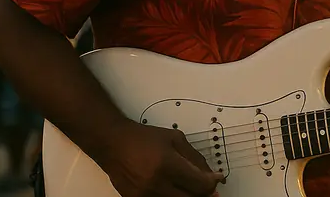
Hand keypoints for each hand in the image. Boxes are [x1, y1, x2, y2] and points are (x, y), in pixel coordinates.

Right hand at [95, 121, 224, 196]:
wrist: (113, 144)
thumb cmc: (143, 138)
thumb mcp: (175, 139)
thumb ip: (196, 158)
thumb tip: (211, 176)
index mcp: (167, 165)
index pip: (200, 185)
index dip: (212, 184)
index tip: (216, 180)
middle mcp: (156, 183)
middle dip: (203, 193)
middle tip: (206, 187)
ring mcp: (145, 195)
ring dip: (188, 195)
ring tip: (189, 186)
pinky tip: (174, 189)